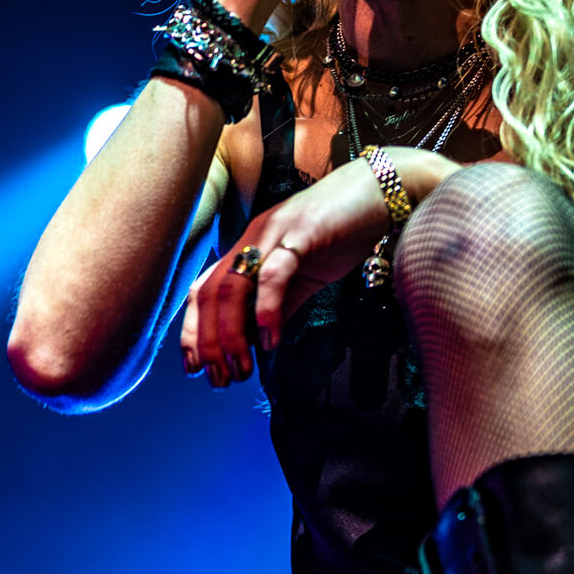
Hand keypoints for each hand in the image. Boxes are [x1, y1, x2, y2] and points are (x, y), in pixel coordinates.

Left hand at [181, 148, 453, 386]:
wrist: (380, 193)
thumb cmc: (342, 234)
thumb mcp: (303, 277)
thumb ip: (279, 306)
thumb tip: (257, 344)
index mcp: (248, 247)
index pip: (203, 290)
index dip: (193, 330)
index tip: (195, 368)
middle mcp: (252, 238)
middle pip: (210, 293)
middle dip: (209, 342)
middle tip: (222, 380)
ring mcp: (273, 234)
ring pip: (233, 286)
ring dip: (232, 334)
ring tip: (243, 367)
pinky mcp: (301, 234)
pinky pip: (274, 274)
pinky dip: (267, 310)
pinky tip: (272, 340)